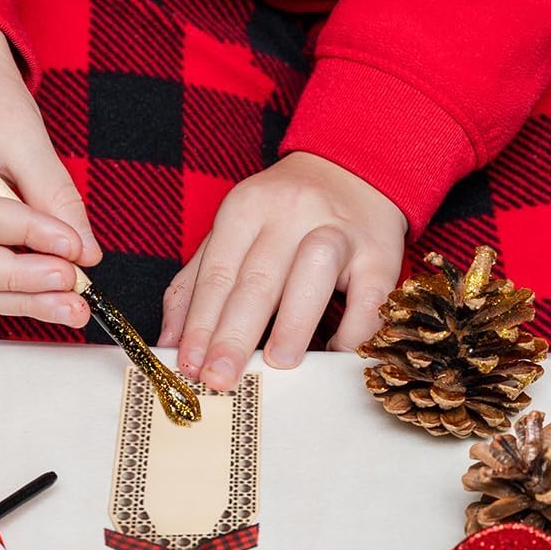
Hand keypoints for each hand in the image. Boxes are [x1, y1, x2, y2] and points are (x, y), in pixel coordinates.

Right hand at [0, 22, 100, 326]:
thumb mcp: (23, 132)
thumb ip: (53, 194)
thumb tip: (82, 253)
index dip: (22, 233)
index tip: (71, 246)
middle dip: (18, 279)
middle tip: (70, 283)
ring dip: (18, 297)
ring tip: (68, 303)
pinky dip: (6, 292)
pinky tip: (45, 296)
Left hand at [158, 152, 407, 390]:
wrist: (354, 171)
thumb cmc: (285, 214)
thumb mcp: (234, 232)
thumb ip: (197, 282)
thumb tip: (170, 341)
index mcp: (246, 208)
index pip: (217, 274)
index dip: (200, 324)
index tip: (188, 365)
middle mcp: (292, 213)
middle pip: (257, 279)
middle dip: (234, 336)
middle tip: (218, 379)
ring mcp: (340, 230)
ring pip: (314, 270)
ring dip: (294, 321)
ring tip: (277, 364)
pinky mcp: (380, 252)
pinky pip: (368, 295)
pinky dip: (353, 330)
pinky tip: (333, 355)